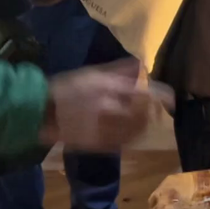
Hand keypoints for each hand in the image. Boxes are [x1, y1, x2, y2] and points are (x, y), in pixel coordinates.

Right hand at [40, 59, 172, 151]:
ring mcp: (103, 128)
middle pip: (144, 113)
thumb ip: (120, 70)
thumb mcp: (92, 73)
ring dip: (144, 125)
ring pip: (136, 130)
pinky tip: (130, 133)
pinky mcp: (97, 144)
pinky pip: (123, 143)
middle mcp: (108, 108)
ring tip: (144, 121)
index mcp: (108, 88)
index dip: (162, 97)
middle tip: (155, 110)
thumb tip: (142, 65)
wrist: (39, 112)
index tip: (170, 98)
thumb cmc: (66, 88)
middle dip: (153, 111)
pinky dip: (131, 138)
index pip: (145, 93)